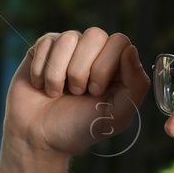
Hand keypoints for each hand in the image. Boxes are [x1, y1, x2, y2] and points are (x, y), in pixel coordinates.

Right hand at [3, 28, 149, 158]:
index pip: (120, 42)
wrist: (38, 138)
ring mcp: (69, 48)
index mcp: (116, 66)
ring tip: (56, 92)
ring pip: (69, 38)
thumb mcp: (116, 117)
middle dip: (81, 70)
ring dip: (59, 73)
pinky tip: (41, 86)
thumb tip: (131, 50)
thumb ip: (136, 86)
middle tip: (76, 93)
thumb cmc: (78, 129)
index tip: (95, 92)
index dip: (105, 66)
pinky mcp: (44, 49)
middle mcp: (94, 52)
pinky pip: (46, 44)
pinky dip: (41, 72)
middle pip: (95, 34)